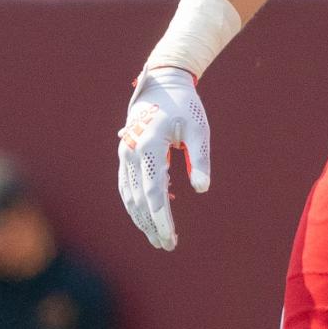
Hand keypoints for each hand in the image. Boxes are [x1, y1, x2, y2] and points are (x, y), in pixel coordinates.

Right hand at [117, 67, 210, 250]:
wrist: (163, 82)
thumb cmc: (185, 105)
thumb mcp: (198, 128)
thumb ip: (199, 157)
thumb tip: (202, 189)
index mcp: (149, 145)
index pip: (154, 192)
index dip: (162, 219)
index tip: (171, 238)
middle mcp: (131, 152)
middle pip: (138, 199)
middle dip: (152, 225)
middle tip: (167, 245)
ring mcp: (125, 153)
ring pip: (128, 196)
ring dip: (141, 218)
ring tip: (158, 237)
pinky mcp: (125, 154)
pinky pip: (127, 185)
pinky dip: (137, 203)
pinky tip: (153, 214)